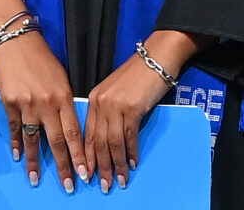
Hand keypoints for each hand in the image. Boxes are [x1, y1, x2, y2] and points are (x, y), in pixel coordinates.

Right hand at [0, 32, 86, 191]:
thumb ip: (65, 102)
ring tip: (36, 179)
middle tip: (69, 185)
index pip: (75, 133)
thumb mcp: (61, 78)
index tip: (86, 173)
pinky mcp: (10, 103)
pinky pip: (15, 128)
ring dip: (35, 162)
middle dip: (64, 166)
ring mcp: (27, 104)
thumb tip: (70, 126)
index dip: (80, 155)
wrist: (16, 41)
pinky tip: (18, 156)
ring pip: (34, 139)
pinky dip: (17, 143)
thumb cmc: (42, 58)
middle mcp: (47, 103)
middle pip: (57, 141)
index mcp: (64, 97)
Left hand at [82, 52, 170, 192]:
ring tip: (121, 180)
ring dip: (116, 164)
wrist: (156, 59)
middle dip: (100, 167)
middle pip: (98, 142)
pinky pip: (129, 136)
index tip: (88, 174)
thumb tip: (107, 141)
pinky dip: (130, 152)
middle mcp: (101, 103)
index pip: (87, 134)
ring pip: (112, 143)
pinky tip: (132, 163)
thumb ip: (107, 113)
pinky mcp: (132, 107)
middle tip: (104, 185)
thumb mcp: (115, 93)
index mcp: (93, 99)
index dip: (87, 157)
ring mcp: (115, 105)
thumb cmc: (137, 76)